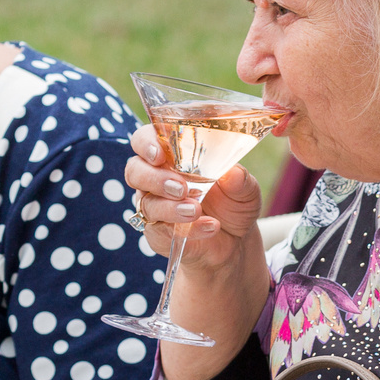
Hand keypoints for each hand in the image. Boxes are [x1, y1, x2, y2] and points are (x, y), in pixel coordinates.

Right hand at [123, 123, 263, 273]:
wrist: (235, 239)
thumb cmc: (233, 202)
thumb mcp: (244, 189)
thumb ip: (240, 180)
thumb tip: (233, 174)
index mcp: (171, 156)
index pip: (145, 140)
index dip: (146, 144)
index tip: (160, 154)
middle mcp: (156, 178)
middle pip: (134, 171)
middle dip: (155, 178)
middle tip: (181, 188)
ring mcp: (154, 206)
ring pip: (147, 203)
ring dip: (170, 207)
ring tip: (195, 210)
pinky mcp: (158, 233)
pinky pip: (161, 231)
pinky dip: (187, 229)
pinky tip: (209, 227)